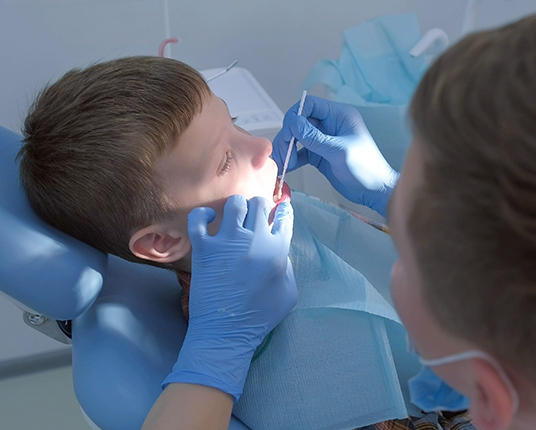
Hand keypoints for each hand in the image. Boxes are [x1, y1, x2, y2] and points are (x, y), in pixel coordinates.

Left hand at [163, 195, 296, 401]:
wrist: (226, 332)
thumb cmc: (259, 317)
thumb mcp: (289, 294)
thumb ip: (288, 267)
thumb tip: (278, 250)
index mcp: (277, 251)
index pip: (283, 218)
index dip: (282, 211)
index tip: (278, 211)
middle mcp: (254, 240)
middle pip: (259, 204)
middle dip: (259, 206)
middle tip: (254, 216)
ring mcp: (227, 242)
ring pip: (234, 204)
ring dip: (236, 207)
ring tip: (234, 217)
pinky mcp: (204, 248)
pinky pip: (198, 218)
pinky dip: (203, 215)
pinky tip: (208, 220)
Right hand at [272, 96, 398, 215]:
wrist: (373, 191)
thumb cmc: (365, 168)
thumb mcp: (339, 152)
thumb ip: (314, 137)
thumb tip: (292, 123)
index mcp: (339, 116)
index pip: (310, 105)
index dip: (295, 116)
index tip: (287, 132)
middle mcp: (329, 125)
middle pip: (300, 122)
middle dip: (288, 136)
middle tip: (283, 153)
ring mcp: (323, 140)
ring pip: (297, 138)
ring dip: (287, 148)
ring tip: (284, 163)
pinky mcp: (319, 155)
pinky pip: (300, 152)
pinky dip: (292, 158)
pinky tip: (288, 167)